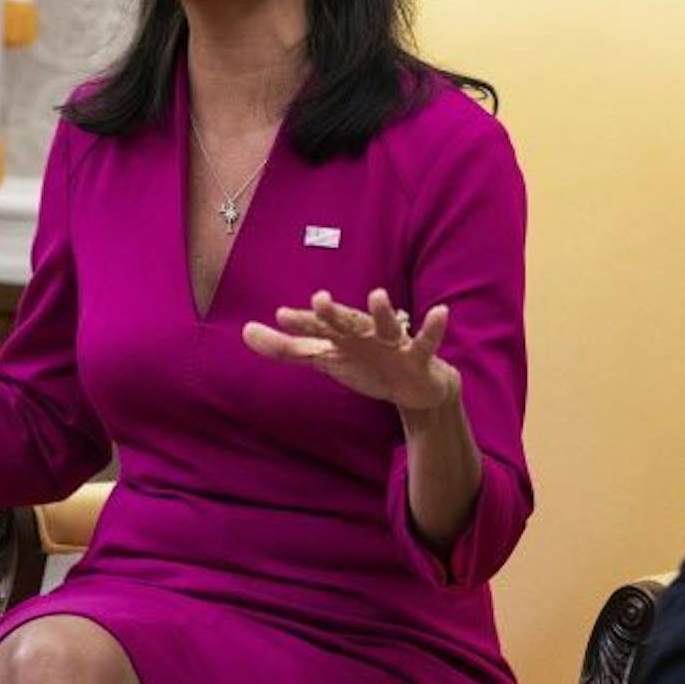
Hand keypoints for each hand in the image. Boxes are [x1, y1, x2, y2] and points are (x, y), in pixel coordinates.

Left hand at [243, 288, 458, 413]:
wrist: (415, 388)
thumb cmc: (367, 364)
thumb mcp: (325, 359)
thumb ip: (286, 348)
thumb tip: (244, 331)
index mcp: (343, 335)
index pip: (319, 329)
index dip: (302, 324)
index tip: (281, 316)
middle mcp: (366, 333)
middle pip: (348, 323)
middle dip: (335, 314)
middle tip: (319, 300)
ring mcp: (394, 342)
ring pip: (387, 325)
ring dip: (383, 312)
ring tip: (377, 296)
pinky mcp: (419, 357)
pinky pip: (427, 342)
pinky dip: (433, 328)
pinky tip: (440, 312)